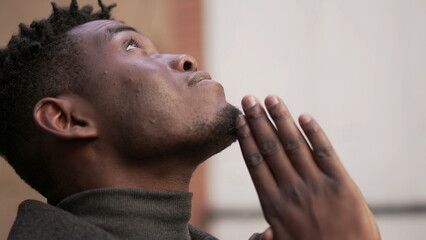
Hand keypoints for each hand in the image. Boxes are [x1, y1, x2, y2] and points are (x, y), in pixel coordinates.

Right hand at [237, 95, 379, 239]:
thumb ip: (267, 238)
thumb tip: (257, 232)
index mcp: (274, 205)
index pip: (255, 163)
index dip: (247, 138)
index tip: (240, 120)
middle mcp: (291, 190)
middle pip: (270, 147)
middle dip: (258, 120)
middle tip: (249, 98)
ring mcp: (316, 185)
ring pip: (293, 144)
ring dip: (281, 118)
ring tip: (270, 98)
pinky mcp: (342, 184)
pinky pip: (325, 152)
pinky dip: (314, 133)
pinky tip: (304, 117)